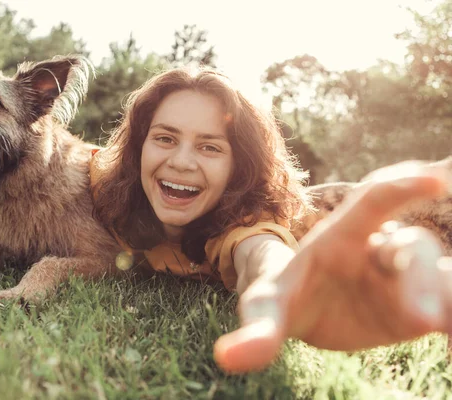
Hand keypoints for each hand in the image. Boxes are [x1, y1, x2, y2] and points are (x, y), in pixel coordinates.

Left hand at [214, 162, 451, 372]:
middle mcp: (377, 251)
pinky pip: (449, 309)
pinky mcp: (419, 309)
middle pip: (409, 249)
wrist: (309, 313)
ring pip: (442, 277)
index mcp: (339, 237)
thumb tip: (226, 358)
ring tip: (447, 329)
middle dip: (420, 278)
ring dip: (450, 299)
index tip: (434, 180)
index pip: (370, 201)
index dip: (400, 187)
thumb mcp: (267, 305)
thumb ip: (256, 328)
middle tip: (423, 320)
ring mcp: (402, 280)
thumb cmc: (287, 294)